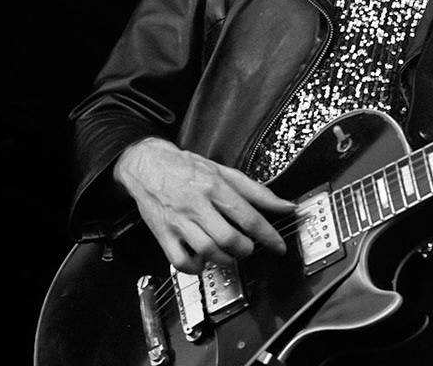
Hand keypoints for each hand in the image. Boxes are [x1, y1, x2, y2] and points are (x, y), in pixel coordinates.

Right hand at [114, 137, 291, 273]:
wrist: (147, 165)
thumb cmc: (187, 168)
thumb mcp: (224, 172)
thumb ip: (256, 191)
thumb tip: (285, 206)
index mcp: (215, 186)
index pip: (248, 216)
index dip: (268, 235)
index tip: (279, 247)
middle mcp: (197, 204)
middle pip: (228, 238)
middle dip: (245, 249)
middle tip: (248, 248)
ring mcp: (179, 221)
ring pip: (207, 251)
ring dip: (225, 260)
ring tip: (230, 255)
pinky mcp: (163, 234)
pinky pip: (181, 261)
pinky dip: (196, 267)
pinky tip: (203, 260)